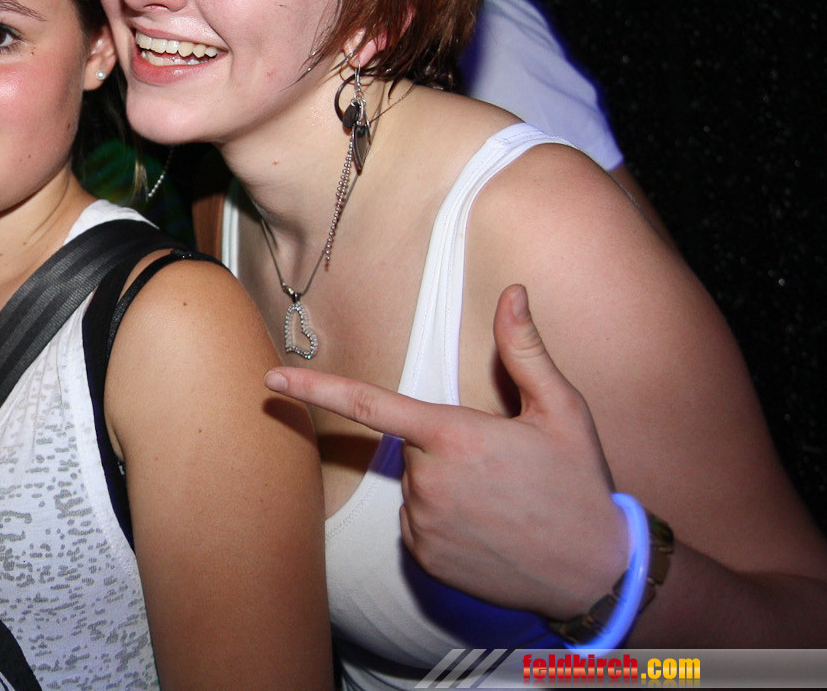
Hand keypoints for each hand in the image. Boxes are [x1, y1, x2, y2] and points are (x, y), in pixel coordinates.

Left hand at [264, 285, 627, 618]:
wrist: (596, 575)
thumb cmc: (580, 485)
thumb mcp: (563, 411)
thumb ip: (526, 349)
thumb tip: (514, 292)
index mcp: (453, 437)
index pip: (368, 405)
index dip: (314, 389)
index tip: (271, 381)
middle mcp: (429, 481)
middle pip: (412, 448)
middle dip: (446, 448)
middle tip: (503, 469)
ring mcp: (423, 525)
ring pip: (416, 488)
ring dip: (447, 488)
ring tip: (503, 504)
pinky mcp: (425, 560)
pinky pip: (420, 526)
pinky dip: (446, 523)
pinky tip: (489, 532)